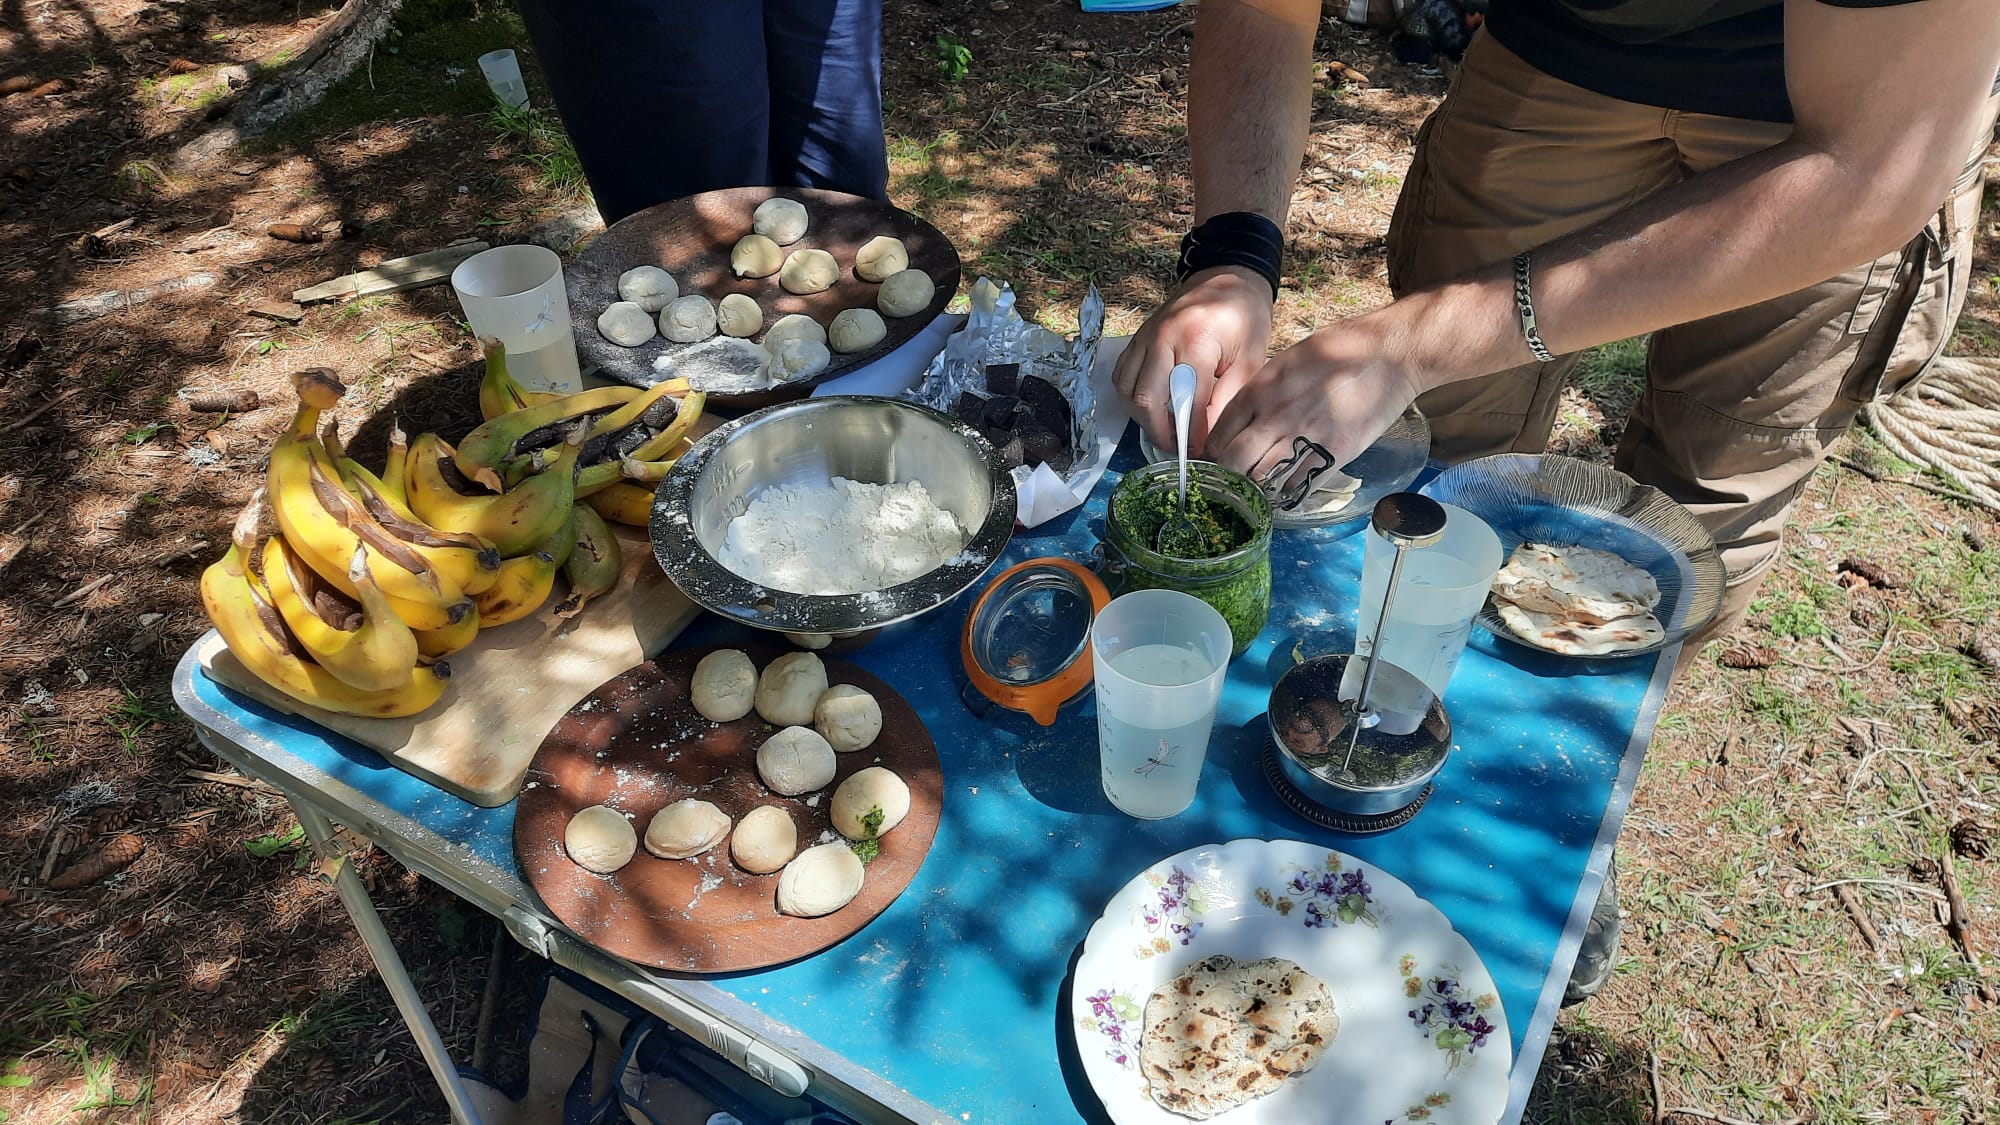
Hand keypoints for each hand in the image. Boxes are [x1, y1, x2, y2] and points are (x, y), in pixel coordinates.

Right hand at [1112, 266, 1272, 457]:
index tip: (1202, 453)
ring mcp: (1145, 336)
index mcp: (1196, 340)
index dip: (1192, 434)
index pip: (1186, 402)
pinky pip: (1122, 376)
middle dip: (1162, 433)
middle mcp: (1163, 338)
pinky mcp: (1137, 338)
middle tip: (1181, 449)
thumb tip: (1209, 438)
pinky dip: (1132, 398)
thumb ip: (1227, 398)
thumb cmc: (1244, 316)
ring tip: (1167, 430)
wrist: (1227, 275)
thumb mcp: (1250, 358)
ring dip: (1144, 418)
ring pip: (1128, 391)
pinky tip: (1153, 407)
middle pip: (1147, 400)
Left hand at [1206, 314, 1423, 480]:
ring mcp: (1304, 438)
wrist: (1388, 353)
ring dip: (1257, 486)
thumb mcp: (1286, 362)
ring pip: (1262, 478)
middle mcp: (1275, 417)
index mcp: (1259, 391)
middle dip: (1228, 475)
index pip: (1219, 435)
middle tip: (1232, 482)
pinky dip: (1288, 493)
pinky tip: (1287, 491)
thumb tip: (1244, 417)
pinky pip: (1299, 486)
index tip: (1217, 461)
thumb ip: (1262, 391)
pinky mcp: (1334, 454)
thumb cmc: (1338, 349)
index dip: (1214, 454)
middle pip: (1234, 462)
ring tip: (1257, 489)